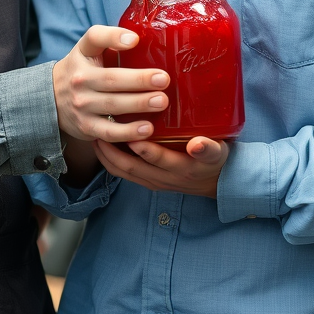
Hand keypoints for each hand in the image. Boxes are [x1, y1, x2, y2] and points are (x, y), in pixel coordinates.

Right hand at [52, 26, 169, 143]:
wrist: (51, 98)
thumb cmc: (81, 69)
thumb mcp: (88, 49)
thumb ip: (109, 40)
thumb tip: (139, 38)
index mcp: (83, 53)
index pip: (94, 38)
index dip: (114, 37)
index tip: (135, 39)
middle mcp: (80, 78)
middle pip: (111, 78)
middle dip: (139, 80)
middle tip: (164, 79)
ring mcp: (82, 104)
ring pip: (112, 105)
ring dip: (138, 104)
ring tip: (161, 102)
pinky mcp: (86, 126)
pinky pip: (109, 131)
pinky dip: (128, 132)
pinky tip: (146, 129)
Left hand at [92, 136, 228, 197]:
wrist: (218, 184)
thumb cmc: (216, 161)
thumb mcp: (219, 153)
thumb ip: (209, 148)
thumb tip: (197, 144)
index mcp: (181, 168)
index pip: (157, 159)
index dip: (141, 147)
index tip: (129, 131)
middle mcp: (164, 178)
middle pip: (131, 167)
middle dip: (112, 150)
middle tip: (99, 129)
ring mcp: (154, 182)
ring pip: (124, 172)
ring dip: (107, 156)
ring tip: (94, 135)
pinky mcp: (149, 182)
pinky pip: (125, 174)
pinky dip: (111, 161)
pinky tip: (103, 144)